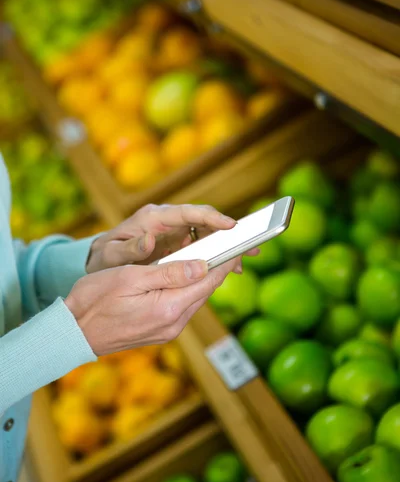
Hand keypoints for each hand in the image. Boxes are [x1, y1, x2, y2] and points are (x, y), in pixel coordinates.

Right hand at [66, 258, 236, 354]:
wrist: (72, 332)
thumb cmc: (94, 299)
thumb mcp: (131, 277)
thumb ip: (170, 272)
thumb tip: (203, 265)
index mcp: (169, 308)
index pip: (208, 280)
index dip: (224, 261)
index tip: (236, 244)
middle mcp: (174, 324)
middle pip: (205, 290)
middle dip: (216, 267)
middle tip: (221, 244)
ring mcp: (167, 331)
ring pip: (195, 298)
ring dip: (201, 278)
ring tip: (204, 255)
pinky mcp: (160, 332)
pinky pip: (182, 306)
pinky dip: (186, 289)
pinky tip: (181, 275)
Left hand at [86, 204, 239, 272]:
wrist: (100, 263)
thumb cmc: (105, 257)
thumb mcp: (111, 255)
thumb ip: (129, 248)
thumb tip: (149, 240)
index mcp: (153, 218)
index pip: (187, 212)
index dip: (210, 217)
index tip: (230, 225)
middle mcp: (168, 221)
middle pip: (203, 220)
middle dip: (227, 231)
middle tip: (248, 245)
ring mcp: (174, 233)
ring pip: (206, 234)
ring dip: (224, 246)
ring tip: (243, 261)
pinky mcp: (178, 245)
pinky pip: (201, 247)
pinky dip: (215, 257)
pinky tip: (227, 270)